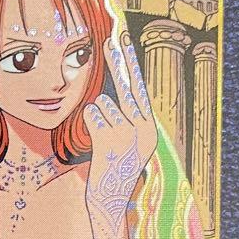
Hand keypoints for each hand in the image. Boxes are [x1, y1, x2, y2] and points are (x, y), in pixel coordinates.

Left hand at [83, 31, 157, 215]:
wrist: (110, 198)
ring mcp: (126, 135)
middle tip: (109, 40)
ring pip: (102, 102)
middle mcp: (143, 130)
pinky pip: (91, 114)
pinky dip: (88, 122)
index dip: (132, 65)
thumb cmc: (116, 168)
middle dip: (117, 62)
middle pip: (126, 87)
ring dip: (97, 115)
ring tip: (102, 137)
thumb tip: (120, 83)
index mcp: (150, 129)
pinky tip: (95, 139)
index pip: (141, 89)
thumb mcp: (131, 142)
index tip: (125, 42)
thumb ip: (130, 116)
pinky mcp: (109, 140)